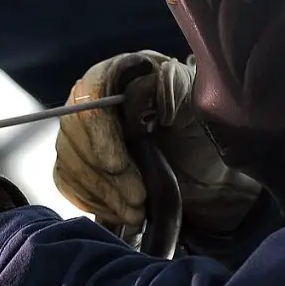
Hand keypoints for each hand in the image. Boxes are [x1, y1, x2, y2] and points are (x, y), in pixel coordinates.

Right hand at [53, 51, 261, 235]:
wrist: (215, 175)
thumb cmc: (209, 135)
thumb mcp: (198, 106)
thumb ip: (170, 90)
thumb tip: (133, 94)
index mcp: (125, 73)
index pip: (90, 92)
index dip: (98, 131)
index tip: (116, 166)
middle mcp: (99, 100)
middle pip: (74, 130)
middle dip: (101, 171)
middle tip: (137, 198)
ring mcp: (88, 132)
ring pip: (69, 158)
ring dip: (99, 191)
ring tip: (135, 212)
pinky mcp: (84, 162)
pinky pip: (68, 180)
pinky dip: (90, 199)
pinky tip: (118, 211)